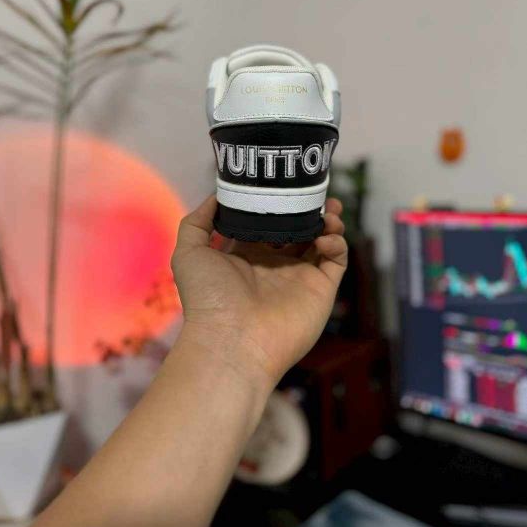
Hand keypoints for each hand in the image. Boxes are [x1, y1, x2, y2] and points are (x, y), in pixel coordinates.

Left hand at [171, 196, 346, 387]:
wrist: (231, 342)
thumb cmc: (207, 299)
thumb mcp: (189, 253)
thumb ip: (198, 221)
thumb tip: (216, 196)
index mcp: (248, 255)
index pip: (269, 223)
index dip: (278, 204)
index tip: (284, 184)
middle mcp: (276, 264)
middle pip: (299, 229)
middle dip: (309, 209)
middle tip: (316, 192)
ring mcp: (300, 277)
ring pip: (322, 241)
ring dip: (329, 221)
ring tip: (329, 210)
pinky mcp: (320, 290)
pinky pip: (336, 260)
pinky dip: (337, 243)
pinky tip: (325, 237)